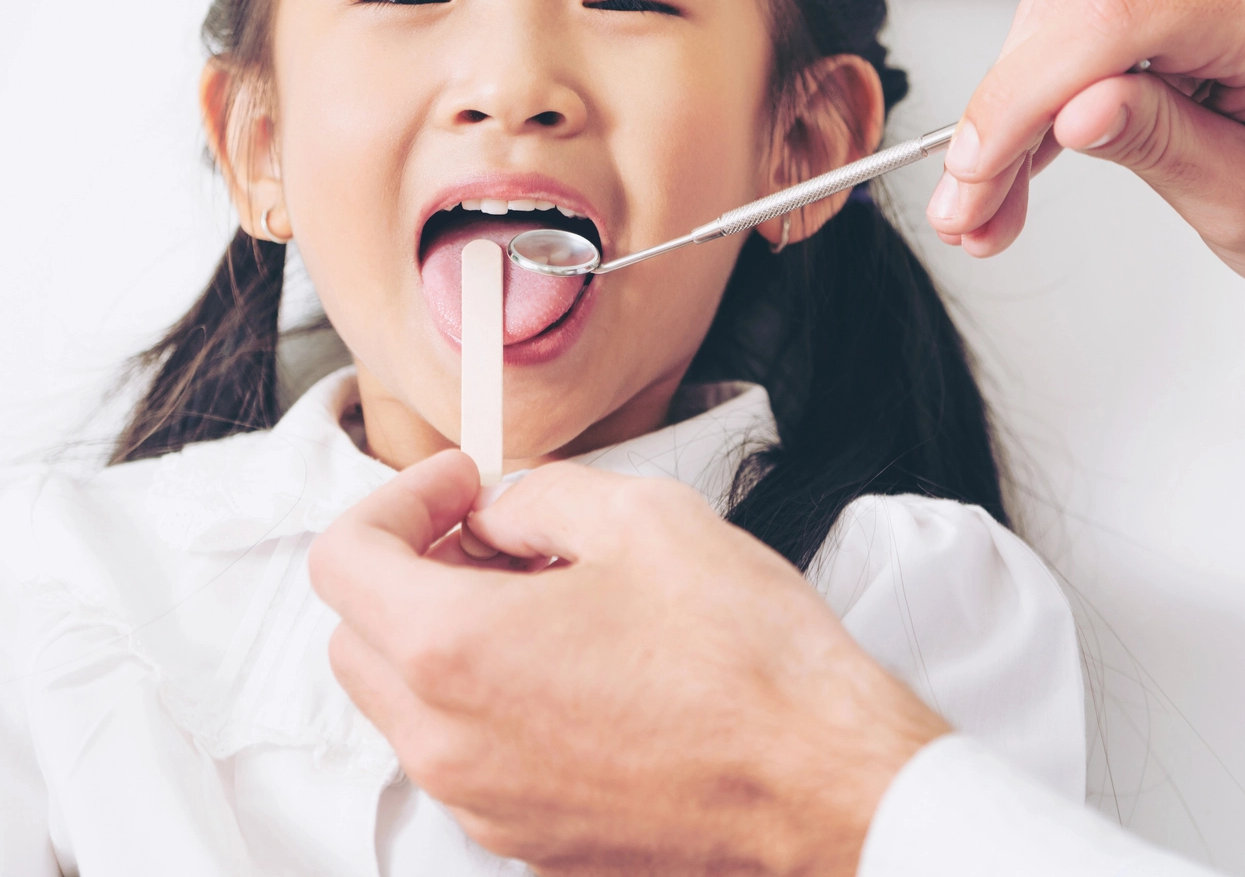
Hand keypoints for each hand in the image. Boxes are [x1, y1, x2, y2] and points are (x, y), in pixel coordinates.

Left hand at [309, 451, 947, 876]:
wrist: (819, 779)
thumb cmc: (746, 659)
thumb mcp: (645, 516)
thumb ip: (541, 496)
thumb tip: (504, 513)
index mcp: (452, 648)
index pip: (344, 560)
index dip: (397, 500)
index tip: (458, 487)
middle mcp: (445, 740)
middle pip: (357, 638)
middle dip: (413, 572)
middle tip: (497, 538)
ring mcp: (482, 801)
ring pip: (409, 705)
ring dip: (450, 641)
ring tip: (555, 604)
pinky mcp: (527, 838)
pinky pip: (468, 756)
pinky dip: (491, 703)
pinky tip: (583, 670)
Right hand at [926, 0, 1244, 330]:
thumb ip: (1160, 147)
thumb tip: (1072, 114)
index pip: (1106, 26)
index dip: (1018, 100)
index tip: (972, 174)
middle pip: (1072, 19)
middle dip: (1002, 118)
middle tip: (967, 212)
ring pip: (1071, 29)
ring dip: (1018, 118)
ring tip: (988, 211)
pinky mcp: (1206, 5)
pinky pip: (1103, 38)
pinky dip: (1057, 105)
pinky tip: (1025, 169)